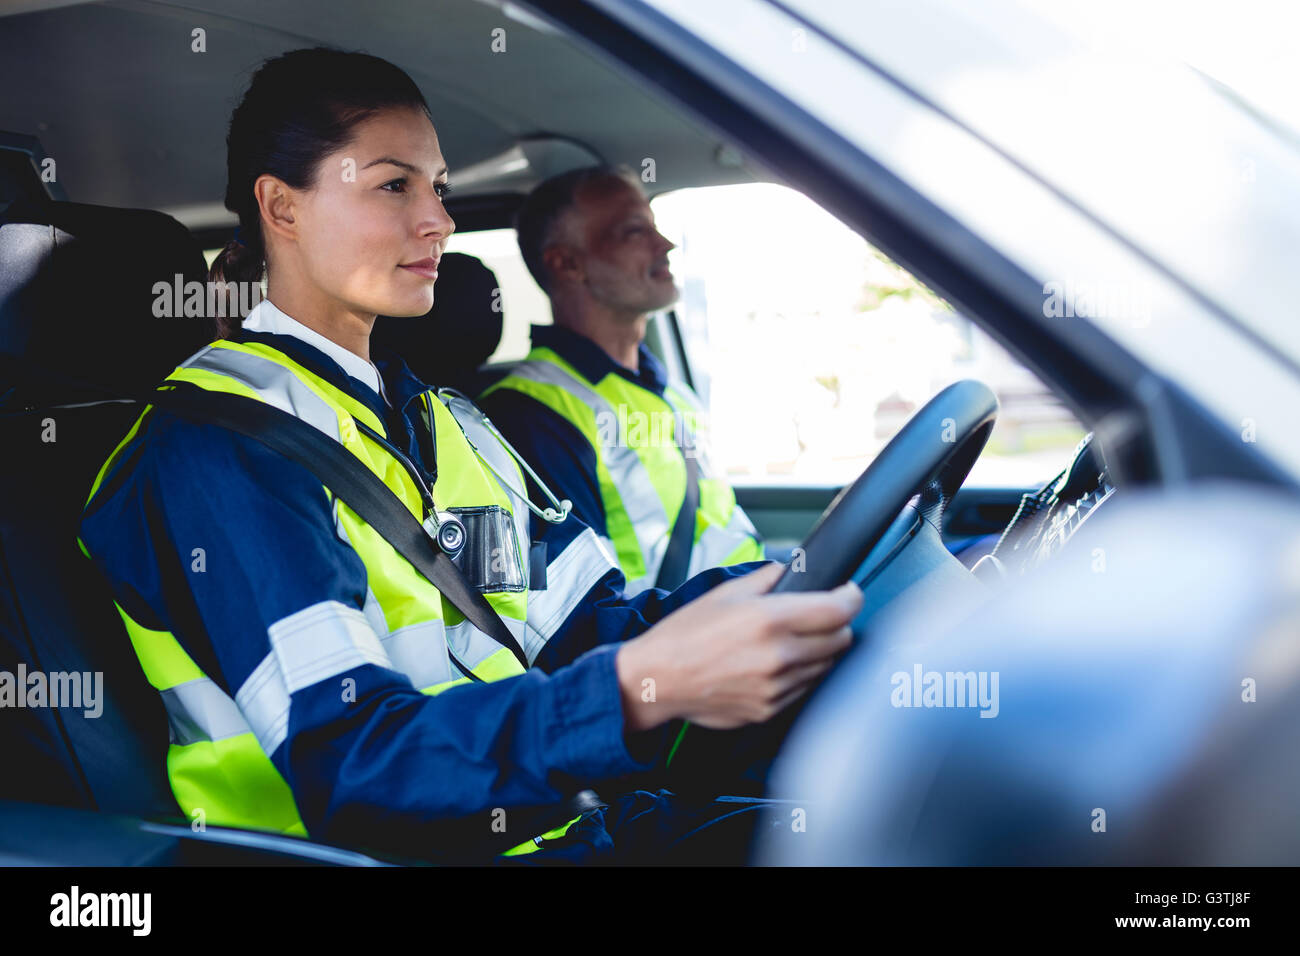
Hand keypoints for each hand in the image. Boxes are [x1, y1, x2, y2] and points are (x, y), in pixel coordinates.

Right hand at [616, 562, 861, 731]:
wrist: (657, 679)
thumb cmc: (684, 636)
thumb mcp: (725, 593)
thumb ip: (768, 578)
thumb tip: (794, 571)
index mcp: (769, 620)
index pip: (839, 610)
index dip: (851, 596)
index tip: (848, 592)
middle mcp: (779, 656)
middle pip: (841, 639)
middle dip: (836, 623)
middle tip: (820, 615)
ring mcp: (777, 687)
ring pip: (826, 665)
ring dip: (820, 650)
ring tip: (793, 640)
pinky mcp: (770, 709)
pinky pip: (804, 688)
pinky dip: (801, 674)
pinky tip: (777, 664)